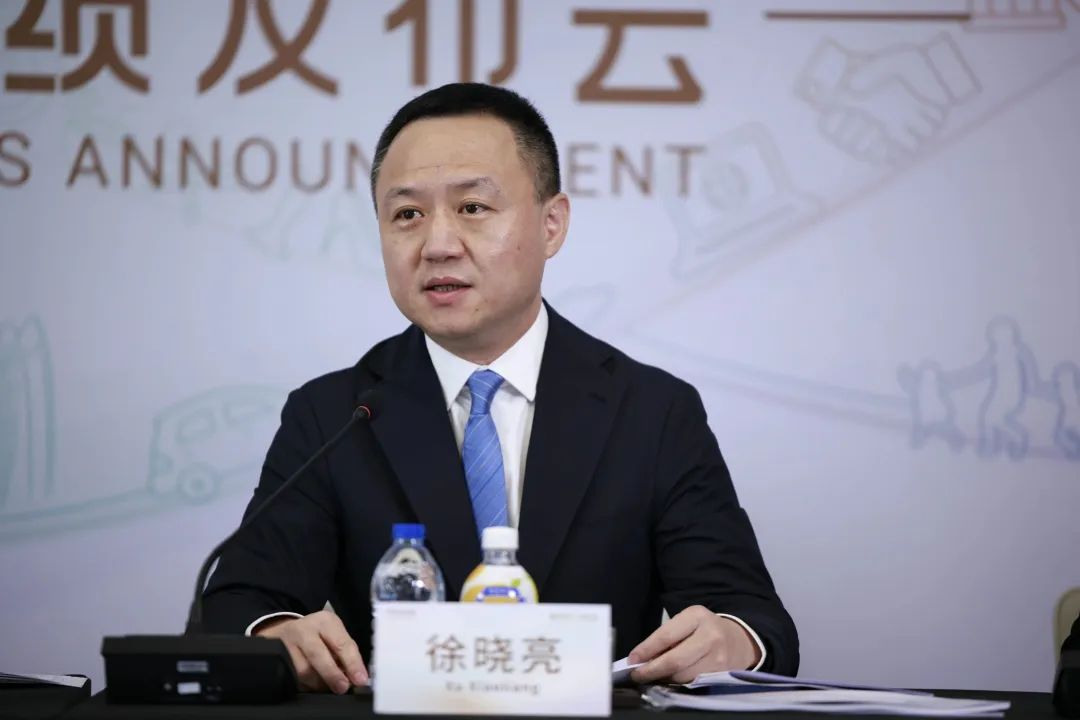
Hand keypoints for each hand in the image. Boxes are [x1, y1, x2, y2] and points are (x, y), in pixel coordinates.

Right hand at [254, 610, 367, 693]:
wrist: (287, 629)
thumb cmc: (319, 634)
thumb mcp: (335, 634)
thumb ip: (345, 653)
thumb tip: (356, 677)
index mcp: (325, 622)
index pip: (341, 643)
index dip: (352, 663)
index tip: (360, 679)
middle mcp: (304, 630)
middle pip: (317, 655)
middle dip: (332, 674)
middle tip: (343, 688)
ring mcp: (287, 644)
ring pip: (303, 671)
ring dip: (320, 683)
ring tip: (329, 686)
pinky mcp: (278, 659)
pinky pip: (294, 678)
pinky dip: (307, 686)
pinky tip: (315, 685)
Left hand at [628, 606, 759, 683]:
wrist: (739, 641)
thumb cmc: (704, 629)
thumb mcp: (687, 622)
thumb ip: (667, 636)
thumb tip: (642, 658)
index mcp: (696, 616)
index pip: (666, 636)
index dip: (646, 650)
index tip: (631, 660)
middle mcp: (710, 636)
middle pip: (675, 660)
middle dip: (652, 670)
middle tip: (637, 675)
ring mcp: (718, 658)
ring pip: (683, 675)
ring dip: (664, 678)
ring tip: (654, 676)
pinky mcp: (721, 675)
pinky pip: (692, 682)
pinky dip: (677, 683)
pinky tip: (670, 679)